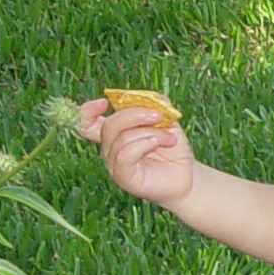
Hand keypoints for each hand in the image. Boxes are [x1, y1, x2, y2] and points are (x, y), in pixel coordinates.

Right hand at [83, 98, 197, 208]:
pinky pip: (124, 156)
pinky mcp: (123, 177)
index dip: (88, 111)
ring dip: (150, 132)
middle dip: (135, 115)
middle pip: (109, 125)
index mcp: (115, 133)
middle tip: (158, 115)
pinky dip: (143, 144)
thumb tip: (151, 96)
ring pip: (121, 138)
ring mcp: (114, 164)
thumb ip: (157, 104)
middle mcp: (110, 149)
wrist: (186, 175)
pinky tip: (157, 143)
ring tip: (170, 138)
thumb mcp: (167, 120)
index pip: (87, 123)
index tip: (104, 102)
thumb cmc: (172, 147)